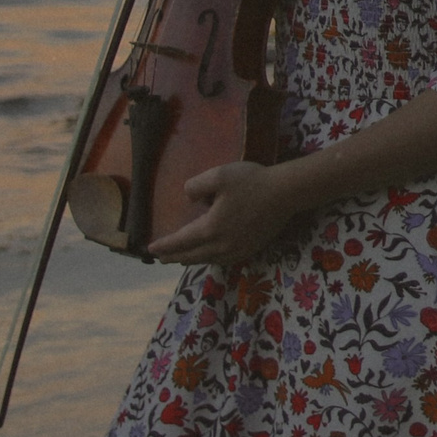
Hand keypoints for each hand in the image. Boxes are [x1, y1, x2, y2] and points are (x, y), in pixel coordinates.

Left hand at [152, 161, 295, 265]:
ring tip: (181, 259)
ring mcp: (237, 250)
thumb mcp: (219, 175)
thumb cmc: (253, 182)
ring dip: (190, 260)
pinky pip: (222, 260)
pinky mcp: (250, 249)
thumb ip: (196, 186)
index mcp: (210, 228)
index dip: (164, 245)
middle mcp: (221, 245)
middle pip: (191, 256)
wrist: (287, 193)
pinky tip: (209, 256)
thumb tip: (188, 198)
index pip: (180, 241)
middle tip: (160, 258)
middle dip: (173, 257)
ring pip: (206, 260)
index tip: (150, 249)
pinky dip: (209, 260)